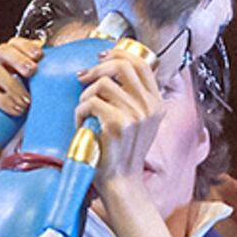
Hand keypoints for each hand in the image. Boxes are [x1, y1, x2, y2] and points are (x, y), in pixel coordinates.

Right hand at [0, 36, 37, 160]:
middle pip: (0, 51)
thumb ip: (40, 86)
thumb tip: (66, 76)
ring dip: (13, 83)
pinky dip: (3, 100)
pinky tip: (15, 110)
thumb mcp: (30, 99)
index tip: (41, 55)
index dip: (26, 46)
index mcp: (1, 62)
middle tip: (33, 71)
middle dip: (18, 58)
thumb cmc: (15, 120)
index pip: (12, 43)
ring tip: (26, 101)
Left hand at [75, 42, 165, 188]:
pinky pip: (90, 103)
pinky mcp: (117, 124)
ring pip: (102, 84)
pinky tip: (82, 124)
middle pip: (122, 65)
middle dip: (97, 68)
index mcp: (156, 103)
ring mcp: (135, 115)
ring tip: (84, 112)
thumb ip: (133, 97)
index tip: (102, 57)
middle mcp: (149, 107)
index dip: (119, 53)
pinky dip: (80, 112)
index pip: (141, 63)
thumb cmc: (121, 153)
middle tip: (82, 77)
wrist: (121, 183)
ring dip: (85, 96)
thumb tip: (111, 66)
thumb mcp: (138, 122)